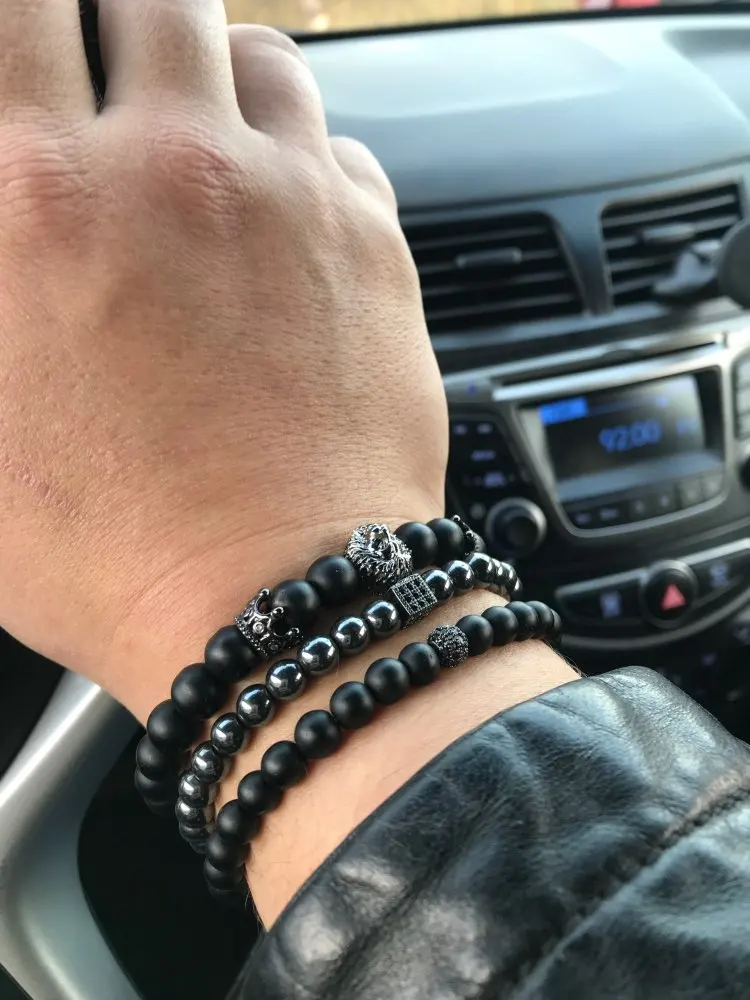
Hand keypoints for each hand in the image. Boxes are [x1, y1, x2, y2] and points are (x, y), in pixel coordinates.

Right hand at [0, 3, 446, 718]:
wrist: (277, 605)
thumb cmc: (117, 549)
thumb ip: (0, 283)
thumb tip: (20, 214)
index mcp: (37, 198)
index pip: (23, 18)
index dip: (36, 26)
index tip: (44, 50)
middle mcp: (167, 168)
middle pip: (150, 1)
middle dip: (124, 23)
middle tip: (119, 67)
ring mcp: (285, 198)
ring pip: (258, 52)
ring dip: (222, 75)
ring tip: (205, 132)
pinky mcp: (372, 243)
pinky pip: (340, 147)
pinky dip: (307, 158)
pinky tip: (287, 214)